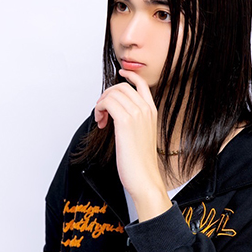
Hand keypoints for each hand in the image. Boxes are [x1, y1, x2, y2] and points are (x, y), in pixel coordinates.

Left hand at [95, 69, 170, 220]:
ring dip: (101, 104)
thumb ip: (135, 121)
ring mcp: (137, 114)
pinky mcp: (125, 122)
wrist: (145, 178)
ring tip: (101, 119)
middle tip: (102, 111)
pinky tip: (101, 123)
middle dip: (107, 95)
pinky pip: (107, 102)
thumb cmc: (141, 162)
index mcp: (152, 111)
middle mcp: (146, 109)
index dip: (129, 76)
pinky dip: (99, 109)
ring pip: (112, 93)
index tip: (120, 73)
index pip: (141, 84)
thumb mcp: (141, 136)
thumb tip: (118, 114)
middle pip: (121, 87)